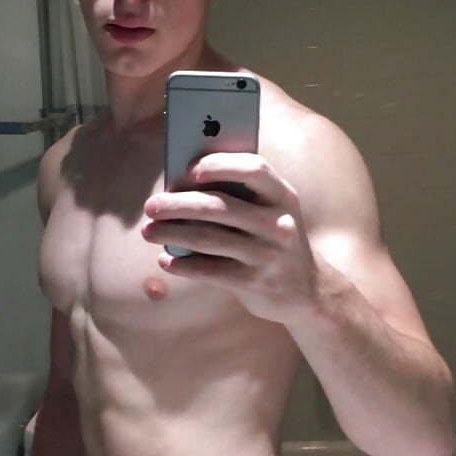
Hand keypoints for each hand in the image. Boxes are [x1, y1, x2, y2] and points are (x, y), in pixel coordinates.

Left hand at [141, 152, 320, 325]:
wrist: (308, 291)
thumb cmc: (275, 240)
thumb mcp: (272, 212)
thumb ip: (241, 195)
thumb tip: (183, 183)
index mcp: (283, 196)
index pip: (253, 169)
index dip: (219, 165)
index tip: (187, 170)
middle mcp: (277, 223)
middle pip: (219, 206)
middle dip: (178, 204)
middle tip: (151, 206)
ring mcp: (266, 255)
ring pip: (208, 238)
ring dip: (171, 233)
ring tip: (148, 231)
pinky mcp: (253, 283)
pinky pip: (209, 270)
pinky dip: (183, 264)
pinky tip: (165, 260)